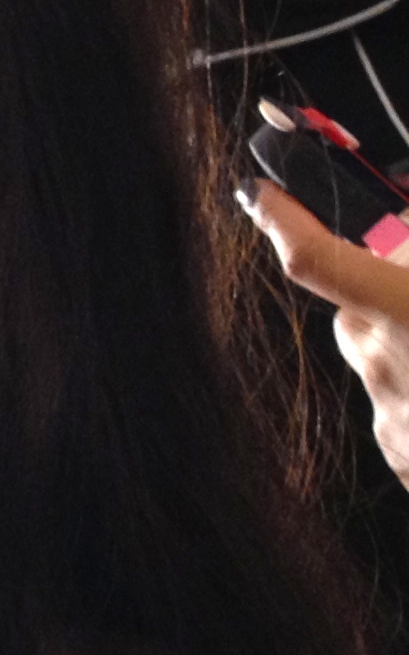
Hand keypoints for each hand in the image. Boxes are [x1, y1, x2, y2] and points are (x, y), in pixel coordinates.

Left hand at [247, 182, 408, 486]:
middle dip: (390, 290)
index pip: (314, 260)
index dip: (281, 221)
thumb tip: (405, 235)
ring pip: (383, 359)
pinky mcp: (405, 458)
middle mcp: (382, 365)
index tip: (260, 196)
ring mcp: (392, 418)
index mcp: (404, 313)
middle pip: (357, 310)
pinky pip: (403, 407)